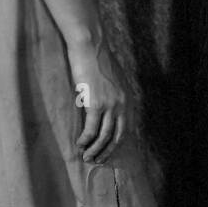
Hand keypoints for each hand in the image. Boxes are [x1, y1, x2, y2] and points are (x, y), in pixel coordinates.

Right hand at [70, 40, 127, 163]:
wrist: (90, 46)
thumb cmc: (97, 60)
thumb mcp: (112, 79)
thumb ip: (113, 94)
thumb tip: (106, 107)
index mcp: (128, 98)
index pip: (126, 128)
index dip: (116, 143)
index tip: (108, 151)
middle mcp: (122, 103)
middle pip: (117, 136)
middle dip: (107, 151)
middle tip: (97, 160)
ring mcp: (110, 104)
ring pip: (104, 136)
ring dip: (95, 149)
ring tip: (87, 157)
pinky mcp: (95, 103)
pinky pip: (91, 129)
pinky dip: (85, 140)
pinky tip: (79, 144)